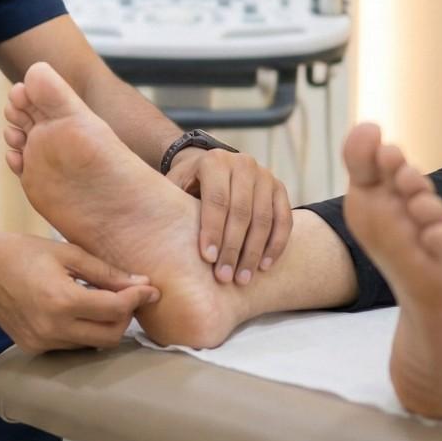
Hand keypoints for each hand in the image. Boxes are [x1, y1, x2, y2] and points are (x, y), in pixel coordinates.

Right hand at [0, 231, 159, 353]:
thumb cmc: (21, 252)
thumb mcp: (67, 253)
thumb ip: (105, 272)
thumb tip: (140, 283)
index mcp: (62, 301)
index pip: (115, 310)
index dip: (137, 299)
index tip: (150, 289)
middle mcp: (52, 328)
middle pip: (110, 336)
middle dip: (125, 317)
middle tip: (128, 295)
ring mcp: (41, 342)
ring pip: (91, 344)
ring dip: (105, 325)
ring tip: (101, 299)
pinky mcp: (33, 347)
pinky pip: (71, 345)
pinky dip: (82, 330)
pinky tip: (78, 309)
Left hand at [165, 148, 292, 284]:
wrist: (213, 166)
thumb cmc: (189, 183)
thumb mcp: (176, 185)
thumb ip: (171, 204)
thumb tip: (158, 238)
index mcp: (214, 161)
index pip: (216, 199)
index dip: (212, 230)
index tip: (208, 259)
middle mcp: (243, 164)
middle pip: (241, 212)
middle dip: (232, 248)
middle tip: (224, 277)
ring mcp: (265, 175)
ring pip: (264, 219)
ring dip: (254, 252)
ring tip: (243, 279)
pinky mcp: (280, 188)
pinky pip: (284, 219)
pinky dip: (276, 245)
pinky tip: (265, 266)